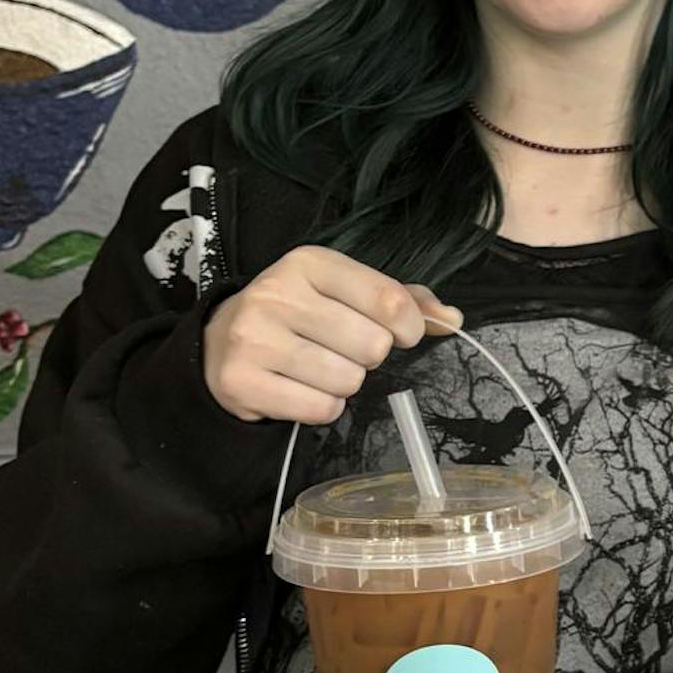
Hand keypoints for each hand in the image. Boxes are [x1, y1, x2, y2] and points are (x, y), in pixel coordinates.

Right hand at [204, 244, 461, 424]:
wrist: (220, 343)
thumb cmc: (298, 315)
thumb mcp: (344, 292)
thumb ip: (401, 301)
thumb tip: (452, 319)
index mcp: (309, 263)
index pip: (388, 300)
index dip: (410, 327)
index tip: (402, 334)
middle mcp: (277, 293)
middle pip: (372, 346)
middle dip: (368, 357)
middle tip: (342, 350)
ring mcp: (255, 338)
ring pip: (347, 381)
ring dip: (345, 383)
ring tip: (319, 368)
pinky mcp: (241, 381)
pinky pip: (320, 409)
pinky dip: (322, 407)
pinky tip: (302, 389)